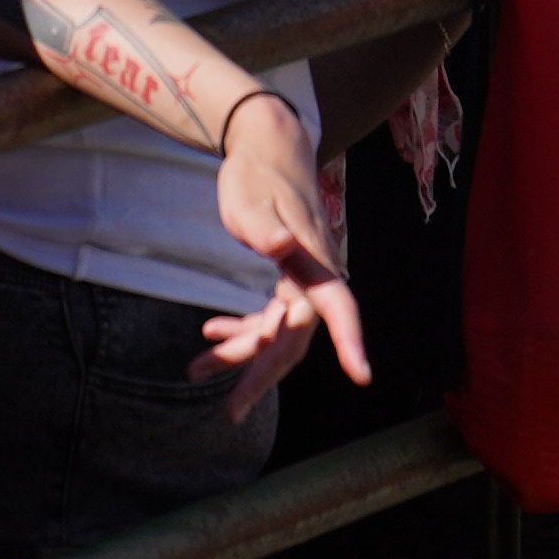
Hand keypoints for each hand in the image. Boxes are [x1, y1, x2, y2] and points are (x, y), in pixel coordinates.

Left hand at [199, 93, 369, 417]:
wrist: (267, 147)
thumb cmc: (258, 172)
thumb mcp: (250, 199)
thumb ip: (263, 226)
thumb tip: (276, 246)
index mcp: (312, 261)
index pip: (337, 307)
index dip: (350, 341)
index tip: (362, 375)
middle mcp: (313, 276)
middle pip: (295, 337)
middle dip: (263, 375)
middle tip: (232, 411)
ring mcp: (301, 280)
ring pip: (277, 332)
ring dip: (242, 355)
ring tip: (196, 370)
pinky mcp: (286, 276)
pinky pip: (268, 316)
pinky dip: (241, 331)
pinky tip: (211, 335)